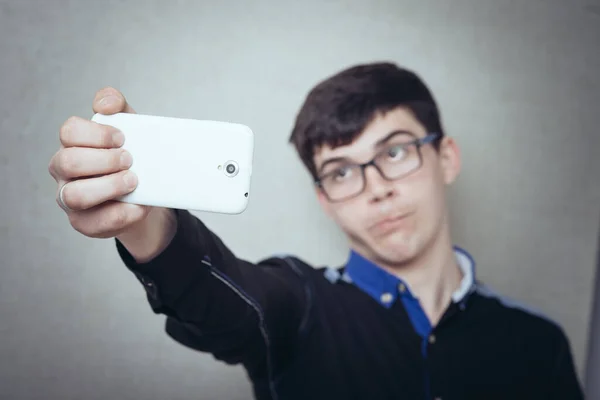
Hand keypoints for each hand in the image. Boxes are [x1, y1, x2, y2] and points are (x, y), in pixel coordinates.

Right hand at [49, 87, 151, 237]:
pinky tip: (139, 206)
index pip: (69, 132)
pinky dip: (121, 214)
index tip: (123, 137)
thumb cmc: (131, 158)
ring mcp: (70, 199)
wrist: (144, 194)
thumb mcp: (129, 128)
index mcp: (73, 145)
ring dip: (108, 187)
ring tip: (133, 181)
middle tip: (129, 160)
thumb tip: (106, 102)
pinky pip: (95, 222)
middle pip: (68, 162)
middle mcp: (64, 172)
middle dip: (104, 160)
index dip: (97, 133)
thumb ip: (118, 106)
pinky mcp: (85, 223)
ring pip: (75, 195)